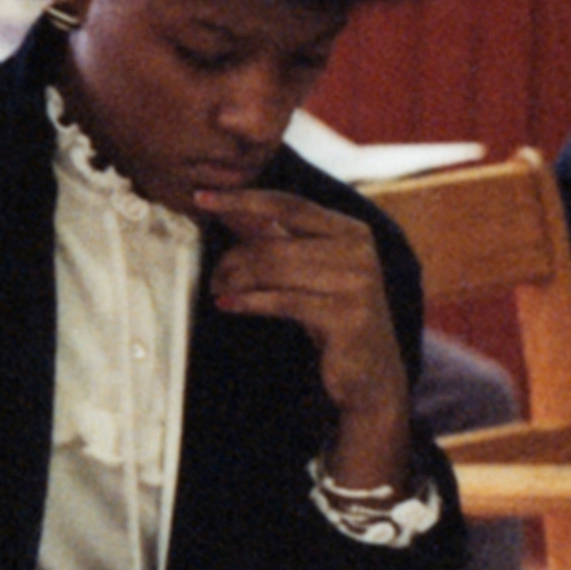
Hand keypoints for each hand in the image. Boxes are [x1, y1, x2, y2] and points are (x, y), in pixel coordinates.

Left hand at [196, 188, 412, 485]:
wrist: (368, 372)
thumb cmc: (332, 317)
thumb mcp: (308, 273)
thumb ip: (279, 241)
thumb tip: (234, 210)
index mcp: (351, 230)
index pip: (288, 204)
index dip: (242, 199)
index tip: (202, 197)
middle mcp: (358, 250)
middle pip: (275, 242)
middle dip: (234, 258)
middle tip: (213, 276)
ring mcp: (356, 282)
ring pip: (275, 268)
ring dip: (236, 279)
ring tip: (218, 290)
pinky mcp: (346, 315)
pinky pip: (282, 300)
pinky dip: (247, 301)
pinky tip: (226, 303)